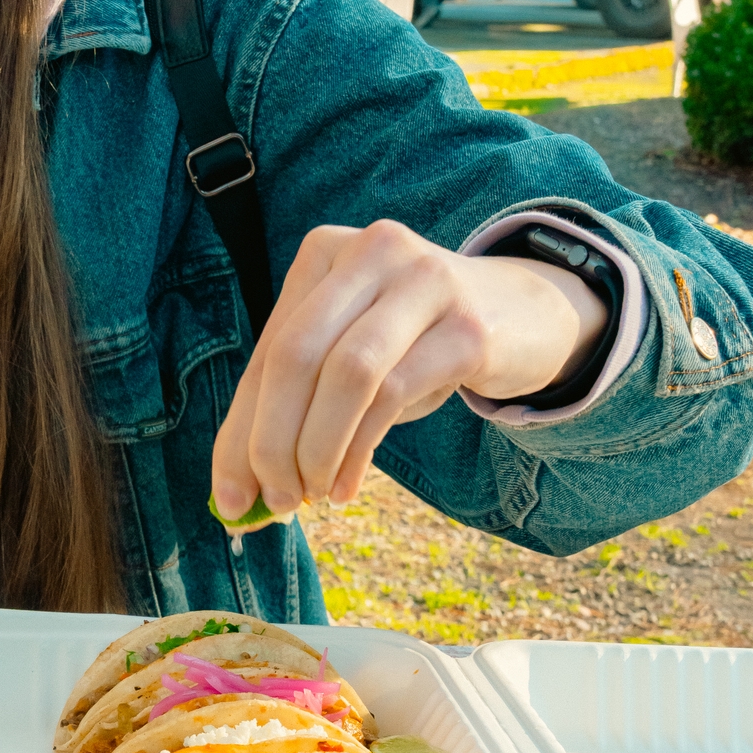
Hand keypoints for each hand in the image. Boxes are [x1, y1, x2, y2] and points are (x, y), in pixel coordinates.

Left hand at [211, 221, 609, 521]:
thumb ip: (292, 409)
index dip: (239, 430)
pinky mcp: (467, 327)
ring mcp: (424, 282)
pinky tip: (348, 485)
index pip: (268, 351)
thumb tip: (235, 494)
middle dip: (271, 441)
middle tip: (273, 501)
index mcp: (325, 253)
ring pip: (346, 373)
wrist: (525, 313)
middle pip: (295, 356)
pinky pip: (394, 393)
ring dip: (317, 449)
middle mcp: (371, 252)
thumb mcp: (351, 358)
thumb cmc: (416, 344)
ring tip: (312, 495)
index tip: (227, 496)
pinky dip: (360, 449)